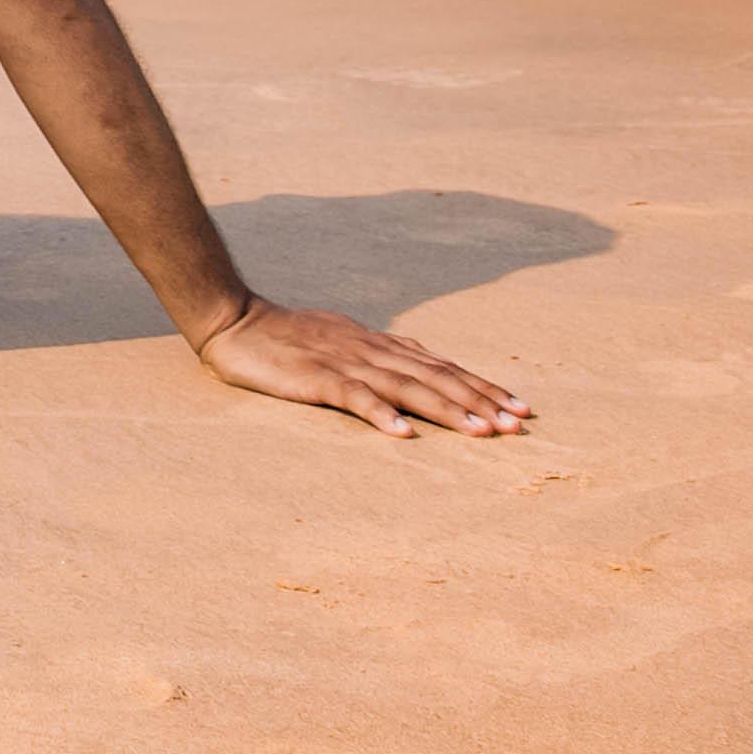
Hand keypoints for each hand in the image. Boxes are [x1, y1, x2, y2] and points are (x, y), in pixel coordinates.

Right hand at [194, 298, 532, 436]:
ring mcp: (344, 362)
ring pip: (406, 386)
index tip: (518, 406)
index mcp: (378, 344)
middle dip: (480, 400)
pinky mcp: (315, 376)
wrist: (234, 318)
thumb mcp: (342, 340)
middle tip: (517, 423)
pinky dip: (380, 414)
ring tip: (480, 432)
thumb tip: (421, 367)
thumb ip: (380, 354)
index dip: (481, 386)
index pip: (442, 365)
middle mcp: (370, 350)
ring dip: (446, 409)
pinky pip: (352, 396)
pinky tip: (403, 434)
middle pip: (435, 376)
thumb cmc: (286, 336)